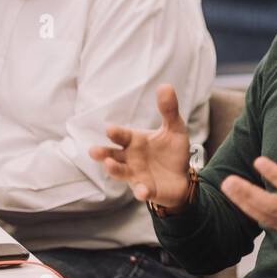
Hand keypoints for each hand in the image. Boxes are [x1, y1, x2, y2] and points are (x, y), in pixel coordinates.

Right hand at [90, 84, 191, 208]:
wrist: (182, 177)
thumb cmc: (172, 151)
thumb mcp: (174, 129)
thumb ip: (169, 110)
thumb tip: (165, 86)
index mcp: (134, 141)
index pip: (122, 136)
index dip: (116, 133)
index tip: (109, 129)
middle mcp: (130, 158)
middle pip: (112, 155)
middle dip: (103, 153)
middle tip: (94, 151)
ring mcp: (136, 175)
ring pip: (120, 173)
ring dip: (114, 170)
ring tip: (109, 165)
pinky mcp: (146, 190)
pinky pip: (141, 191)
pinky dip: (141, 191)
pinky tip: (143, 190)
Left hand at [219, 131, 276, 243]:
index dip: (276, 176)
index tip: (259, 160)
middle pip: (272, 207)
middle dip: (249, 195)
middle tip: (229, 181)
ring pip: (265, 216)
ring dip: (244, 202)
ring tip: (227, 185)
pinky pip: (265, 221)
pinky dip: (249, 210)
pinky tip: (236, 197)